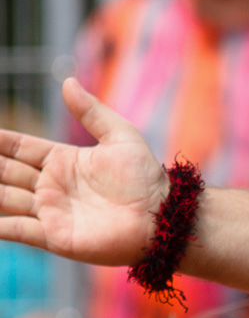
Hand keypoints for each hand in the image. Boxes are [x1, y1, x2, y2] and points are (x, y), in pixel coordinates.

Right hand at [0, 78, 165, 263]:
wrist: (164, 217)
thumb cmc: (147, 178)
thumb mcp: (120, 136)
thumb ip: (91, 112)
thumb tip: (66, 81)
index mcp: (61, 161)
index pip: (16, 148)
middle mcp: (49, 186)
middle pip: (2, 172)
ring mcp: (49, 212)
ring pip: (2, 198)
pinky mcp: (53, 236)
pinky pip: (15, 230)